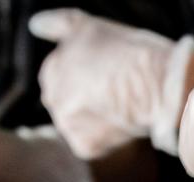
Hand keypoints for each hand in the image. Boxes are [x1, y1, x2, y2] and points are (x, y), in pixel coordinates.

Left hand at [30, 9, 193, 157]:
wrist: (158, 88)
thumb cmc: (130, 54)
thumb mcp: (90, 27)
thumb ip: (57, 24)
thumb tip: (35, 25)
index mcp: (51, 68)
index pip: (59, 74)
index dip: (86, 73)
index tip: (107, 73)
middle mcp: (52, 97)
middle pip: (67, 101)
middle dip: (86, 98)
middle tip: (114, 91)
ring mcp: (66, 124)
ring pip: (78, 124)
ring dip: (95, 119)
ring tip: (121, 107)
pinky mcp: (83, 146)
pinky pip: (93, 144)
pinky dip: (107, 138)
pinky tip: (122, 124)